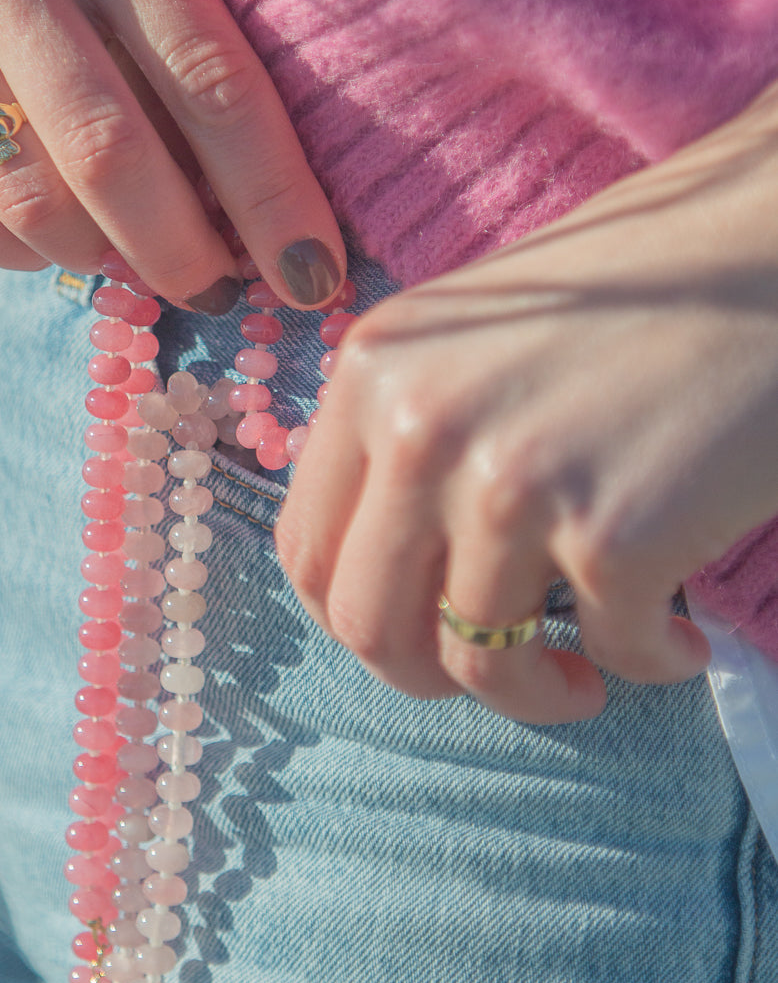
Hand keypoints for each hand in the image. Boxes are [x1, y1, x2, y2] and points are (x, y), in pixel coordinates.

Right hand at [0, 0, 343, 309]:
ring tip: (139, 257)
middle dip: (185, 253)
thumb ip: (179, 45)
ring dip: (107, 259)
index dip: (272, 196)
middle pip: (113, 156)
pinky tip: (60, 237)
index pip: (210, 78)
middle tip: (218, 290)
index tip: (313, 272)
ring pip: (33, 204)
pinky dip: (32, 256)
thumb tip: (249, 210)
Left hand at [277, 82, 777, 721]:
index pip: (304, 550)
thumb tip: (388, 556)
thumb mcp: (479, 334)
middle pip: (368, 625)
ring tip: (589, 674)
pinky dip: (648, 663)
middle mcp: (420, 424)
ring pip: (477, 663)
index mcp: (375, 370)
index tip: (419, 635)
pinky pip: (610, 652)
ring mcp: (508, 482)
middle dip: (431, 679)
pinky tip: (679, 638)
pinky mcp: (613, 533)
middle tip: (503, 670)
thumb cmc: (646, 287)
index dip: (358, 619)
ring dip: (536, 695)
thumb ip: (412, 429)